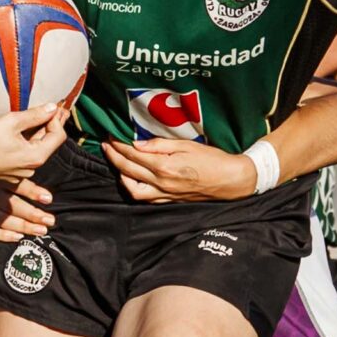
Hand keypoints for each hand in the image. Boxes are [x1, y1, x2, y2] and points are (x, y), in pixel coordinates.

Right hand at [0, 96, 67, 179]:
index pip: (58, 135)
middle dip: (50, 124)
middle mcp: (31, 169)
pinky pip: (24, 155)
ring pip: (35, 148)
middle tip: (57, 108)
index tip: (53, 107)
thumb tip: (53, 108)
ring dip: (39, 132)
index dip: (57, 119)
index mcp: (35, 157)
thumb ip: (35, 115)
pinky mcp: (10, 171)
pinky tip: (26, 131)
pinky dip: (28, 141)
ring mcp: (20, 172)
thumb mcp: (12, 121)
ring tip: (42, 115)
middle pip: (48, 142)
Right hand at [0, 176, 52, 240]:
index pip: (18, 185)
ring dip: (24, 226)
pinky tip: (19, 237)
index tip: (48, 199)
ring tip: (41, 230)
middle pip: (11, 205)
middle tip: (50, 220)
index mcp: (3, 179)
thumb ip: (35, 179)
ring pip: (3, 220)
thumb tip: (46, 166)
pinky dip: (4, 236)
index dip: (33, 192)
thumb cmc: (16, 190)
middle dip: (32, 214)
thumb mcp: (24, 180)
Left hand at [103, 135, 256, 202]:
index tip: (110, 135)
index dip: (118, 144)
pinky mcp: (169, 200)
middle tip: (106, 145)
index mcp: (165, 167)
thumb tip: (137, 144)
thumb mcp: (187, 145)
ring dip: (120, 175)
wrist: (231, 180)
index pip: (133, 155)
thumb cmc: (213, 160)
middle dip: (113, 156)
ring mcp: (165, 194)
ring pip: (132, 189)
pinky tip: (131, 178)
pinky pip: (144, 197)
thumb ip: (160, 145)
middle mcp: (161, 183)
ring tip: (117, 162)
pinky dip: (133, 188)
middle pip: (127, 170)